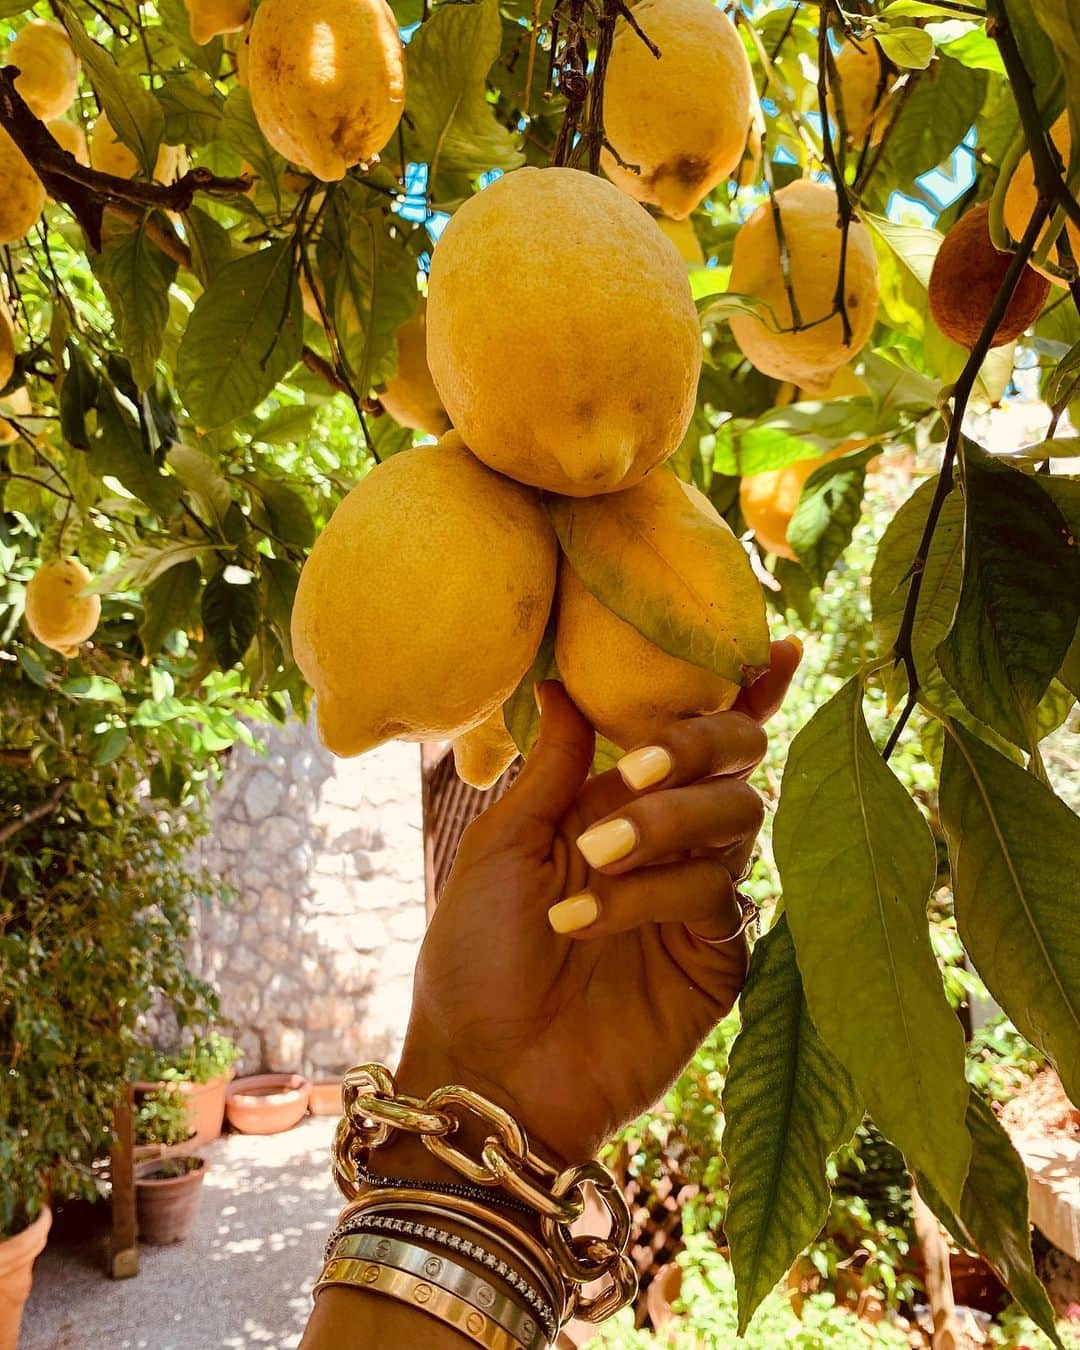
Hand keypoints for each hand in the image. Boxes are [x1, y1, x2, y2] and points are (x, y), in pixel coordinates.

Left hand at [396, 638, 801, 1165]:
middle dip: (697, 747)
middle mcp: (670, 843)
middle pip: (734, 764)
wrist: (485, 1070)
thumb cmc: (477, 956)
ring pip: (736, 820)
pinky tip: (588, 919)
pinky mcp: (717, 958)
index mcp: (618, 807)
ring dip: (665, 823)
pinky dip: (653, 893)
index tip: (775, 646)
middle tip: (637, 768)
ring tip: (592, 858)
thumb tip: (566, 681)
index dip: (740, 694)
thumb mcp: (504, 846)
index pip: (692, 740)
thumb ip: (556, 767)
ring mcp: (697, 900)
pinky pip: (716, 895)